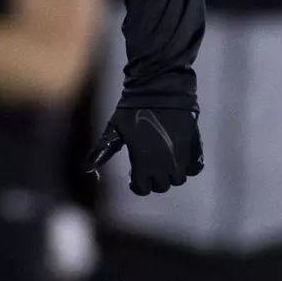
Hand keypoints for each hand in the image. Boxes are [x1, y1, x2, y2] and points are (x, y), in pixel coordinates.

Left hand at [88, 107, 202, 194]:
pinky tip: (179, 158)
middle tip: (148, 169)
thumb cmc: (134, 111)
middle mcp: (165, 165)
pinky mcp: (195, 148)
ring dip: (170, 175)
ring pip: (178, 179)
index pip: (143, 188)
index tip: (134, 178)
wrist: (161, 91)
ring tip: (163, 163)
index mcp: (144, 163)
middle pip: (162, 186)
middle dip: (153, 181)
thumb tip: (86, 168)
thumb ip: (103, 151)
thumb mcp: (115, 129)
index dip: (137, 186)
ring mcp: (182, 158)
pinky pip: (195, 168)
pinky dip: (188, 167)